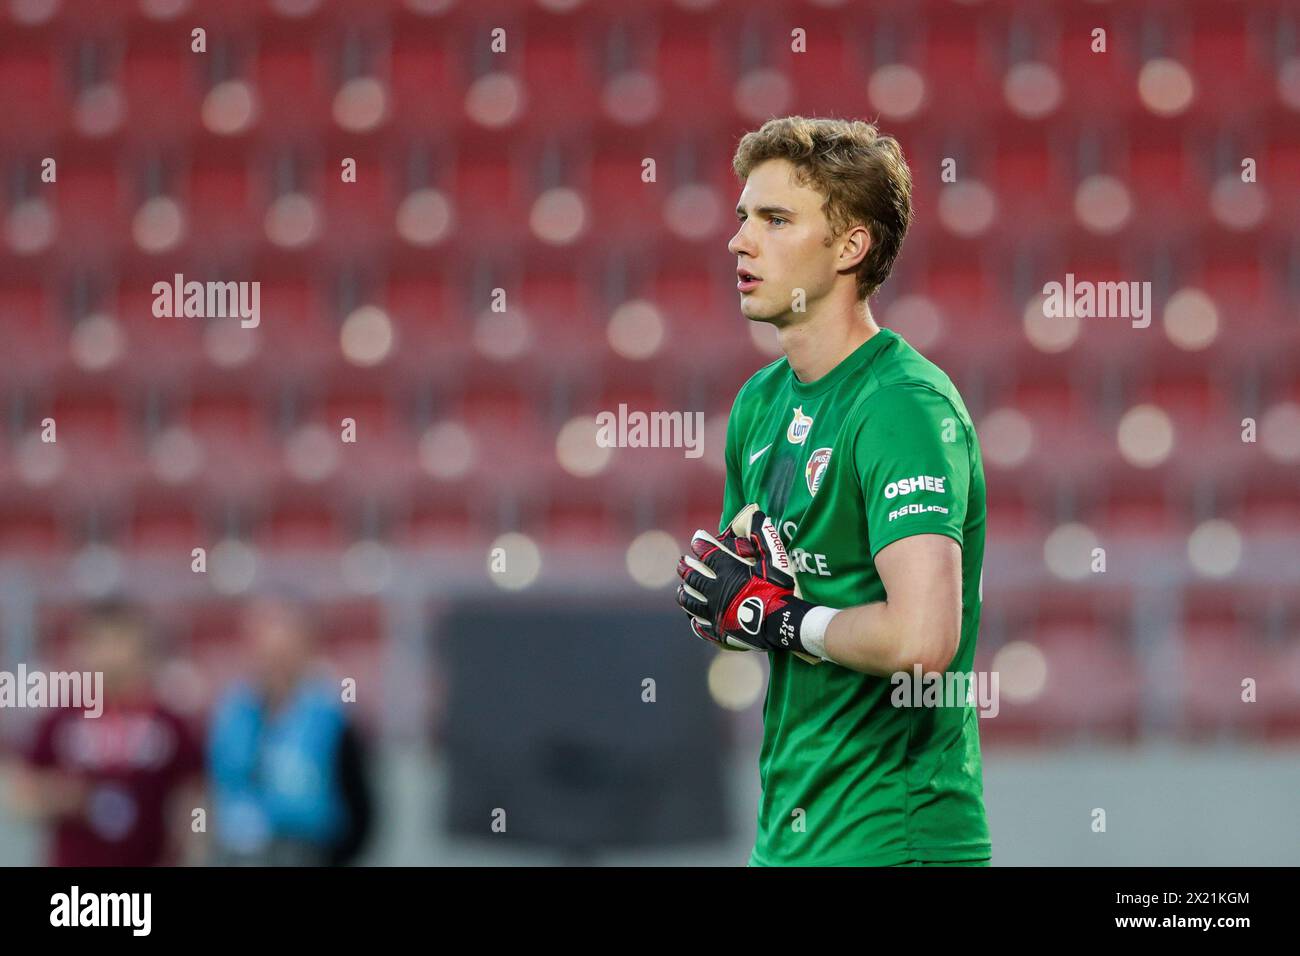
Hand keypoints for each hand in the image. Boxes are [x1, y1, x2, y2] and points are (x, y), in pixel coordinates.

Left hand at [675, 507, 813, 654]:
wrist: (781, 622)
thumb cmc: (778, 588)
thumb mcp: (774, 558)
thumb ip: (763, 535)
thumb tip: (758, 513)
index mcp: (727, 571)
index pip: (708, 554)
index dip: (700, 544)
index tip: (696, 539)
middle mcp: (715, 590)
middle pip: (694, 577)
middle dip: (686, 568)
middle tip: (681, 563)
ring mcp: (715, 612)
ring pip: (691, 601)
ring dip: (684, 593)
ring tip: (680, 589)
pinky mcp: (719, 630)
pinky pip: (701, 624)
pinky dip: (694, 619)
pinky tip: (692, 618)